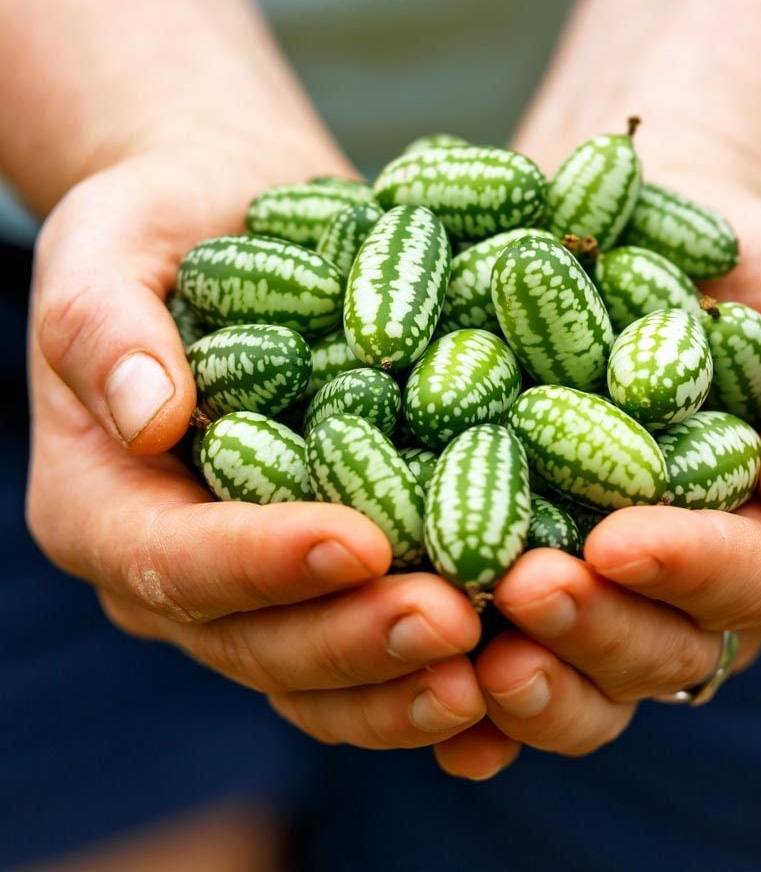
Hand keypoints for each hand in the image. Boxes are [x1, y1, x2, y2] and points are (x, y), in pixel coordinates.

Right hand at [27, 145, 485, 749]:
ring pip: (321, 668)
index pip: (173, 558)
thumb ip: (108, 327)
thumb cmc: (162, 224)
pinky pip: (374, 638)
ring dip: (406, 678)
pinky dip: (435, 660)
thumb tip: (150, 414)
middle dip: (356, 638)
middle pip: (258, 638)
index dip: (262, 562)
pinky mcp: (329, 571)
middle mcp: (178, 568)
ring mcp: (259, 582)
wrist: (232, 226)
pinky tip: (512, 656)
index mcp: (106, 503)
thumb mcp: (109, 245)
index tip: (360, 542)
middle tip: (455, 623)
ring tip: (495, 668)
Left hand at [433, 184, 760, 777]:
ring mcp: (614, 605)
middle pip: (661, 650)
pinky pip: (509, 666)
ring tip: (461, 648)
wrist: (639, 260)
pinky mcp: (539, 594)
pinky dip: (471, 700)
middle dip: (595, 628)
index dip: (694, 568)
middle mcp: (700, 597)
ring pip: (585, 682)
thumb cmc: (745, 280)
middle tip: (522, 587)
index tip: (618, 541)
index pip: (758, 576)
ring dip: (529, 680)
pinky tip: (430, 693)